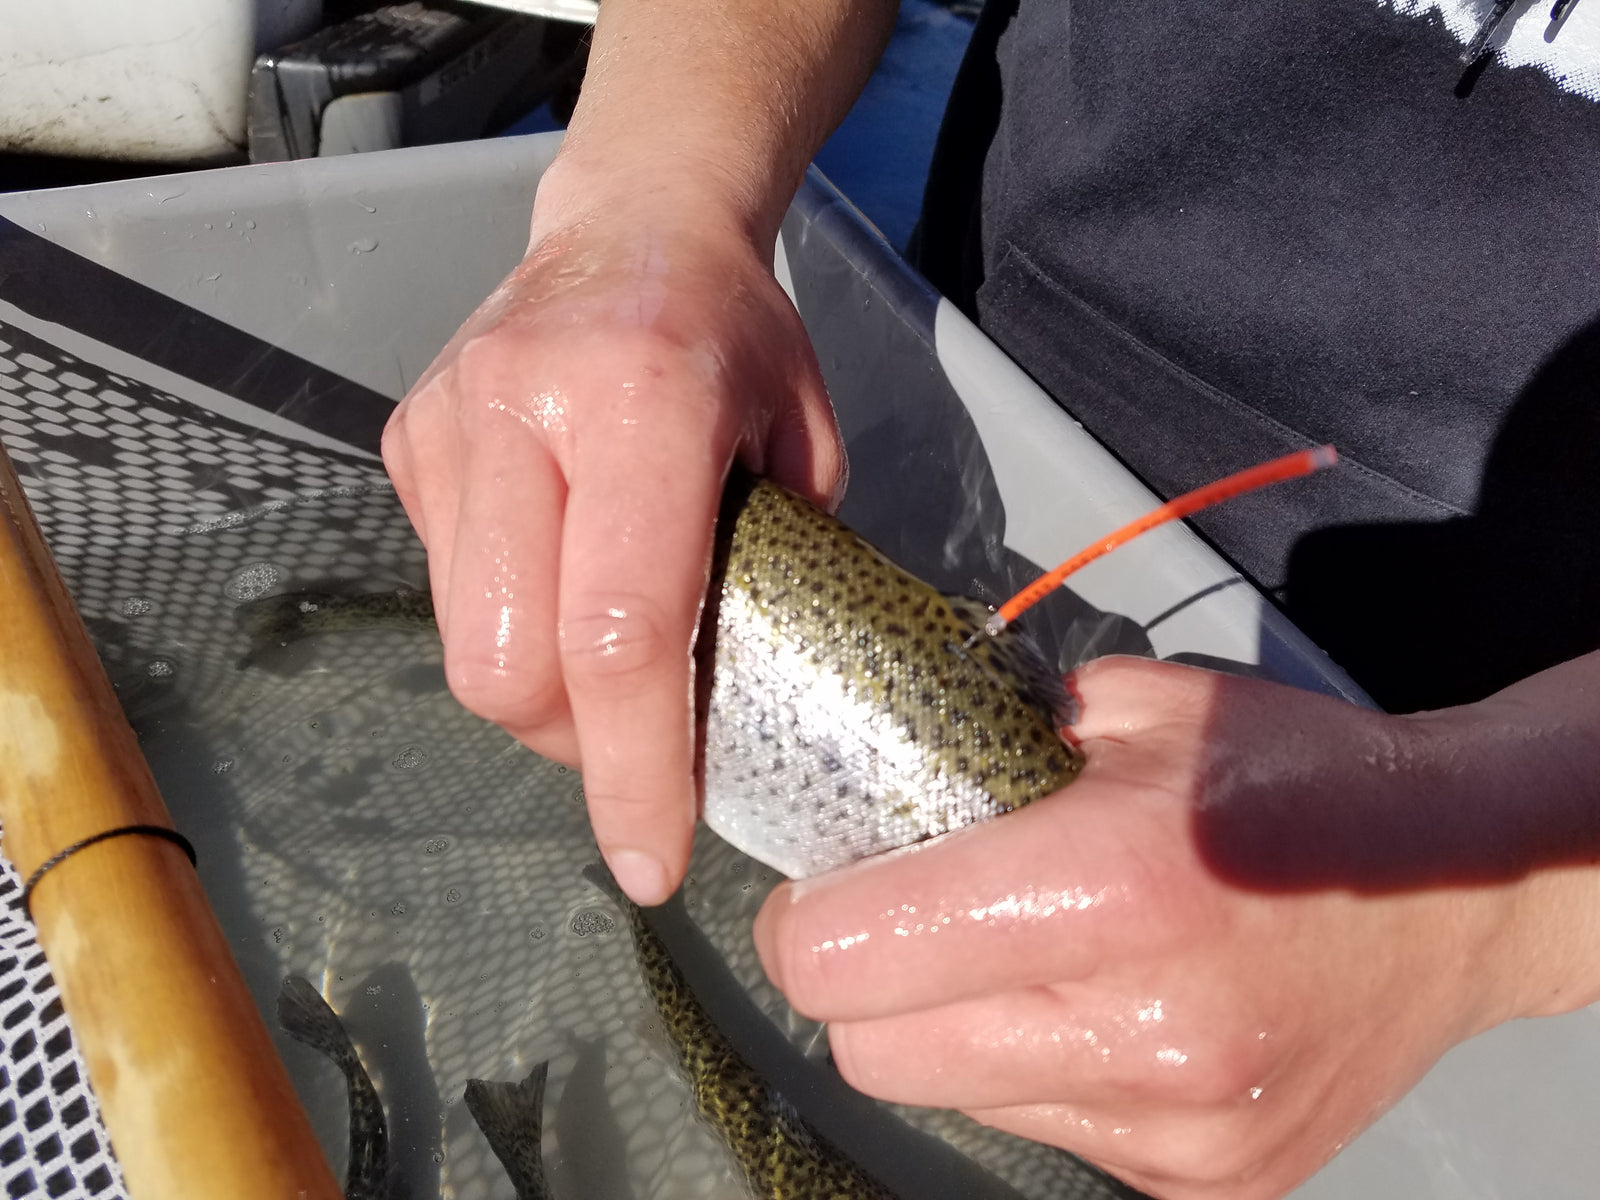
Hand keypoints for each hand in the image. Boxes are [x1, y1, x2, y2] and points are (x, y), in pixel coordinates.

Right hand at [383, 166, 842, 904]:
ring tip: (605, 672)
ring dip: (539, 703)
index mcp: (642, 404)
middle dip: (577, 747)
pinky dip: (511, 632)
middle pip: (509, 667)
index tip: (655, 863)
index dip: (637, 770)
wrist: (632, 223)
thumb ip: (777, 575)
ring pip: (465, 648)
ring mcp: (446, 426)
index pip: (617, 631)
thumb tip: (746, 719)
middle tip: (643, 744)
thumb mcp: (804, 444)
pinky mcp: (406, 443)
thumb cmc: (739, 338)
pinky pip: (450, 596)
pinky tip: (560, 586)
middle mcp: (521, 412)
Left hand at [752, 655, 1599, 1198]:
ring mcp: (1177, 1131)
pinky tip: (1108, 1013)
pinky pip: (1045, 1130)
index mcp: (1113, 889)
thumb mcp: (1134, 710)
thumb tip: (880, 779)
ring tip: (1033, 961)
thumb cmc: (1292, 777)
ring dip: (957, 1032)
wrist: (1463, 893)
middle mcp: (1142, 1035)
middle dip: (866, 986)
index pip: (851, 958)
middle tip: (908, 924)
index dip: (810, 921)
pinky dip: (1041, 1072)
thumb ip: (992, 741)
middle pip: (874, 1054)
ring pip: (955, 1099)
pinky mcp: (1207, 1186)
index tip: (825, 891)